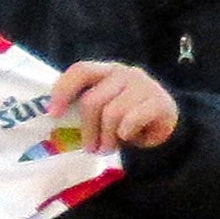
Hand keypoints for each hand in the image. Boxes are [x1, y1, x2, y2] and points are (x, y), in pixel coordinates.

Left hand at [51, 58, 180, 154]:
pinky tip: (129, 138)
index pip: (81, 70)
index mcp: (106, 72)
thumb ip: (85, 107)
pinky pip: (130, 122)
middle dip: (88, 129)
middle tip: (91, 148)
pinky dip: (125, 135)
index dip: (63, 90)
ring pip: (111, 114)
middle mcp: (124, 73)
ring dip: (107, 138)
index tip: (53, 114)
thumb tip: (56, 118)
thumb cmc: (127, 118)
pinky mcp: (158, 102)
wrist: (165, 125)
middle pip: (92, 101)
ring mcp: (143, 86)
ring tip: (108, 148)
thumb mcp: (104, 109)